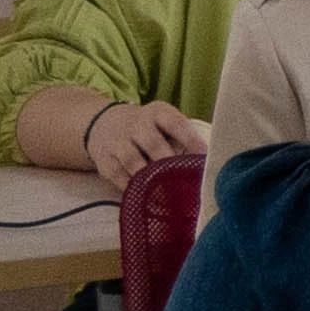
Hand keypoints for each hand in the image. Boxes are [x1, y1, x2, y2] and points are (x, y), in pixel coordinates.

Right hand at [76, 96, 207, 181]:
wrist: (106, 123)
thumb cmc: (150, 128)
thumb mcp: (165, 122)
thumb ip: (182, 139)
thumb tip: (204, 164)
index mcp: (158, 113)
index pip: (176, 124)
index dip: (191, 140)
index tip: (204, 157)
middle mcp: (136, 125)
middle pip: (153, 144)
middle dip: (170, 163)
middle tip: (186, 180)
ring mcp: (118, 142)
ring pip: (133, 162)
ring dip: (150, 178)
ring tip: (168, 194)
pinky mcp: (105, 161)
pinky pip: (119, 176)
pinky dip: (132, 188)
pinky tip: (146, 197)